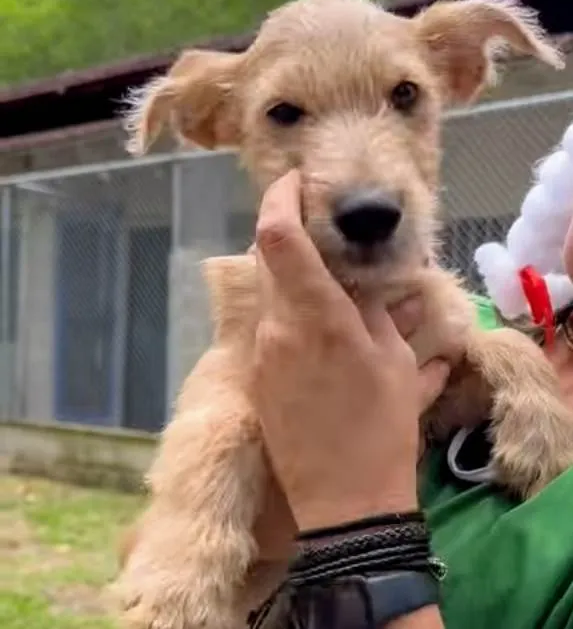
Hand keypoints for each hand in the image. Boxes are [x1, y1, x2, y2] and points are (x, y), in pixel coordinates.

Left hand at [253, 170, 449, 531]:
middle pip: (265, 256)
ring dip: (292, 276)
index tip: (296, 180)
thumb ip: (379, 312)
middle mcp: (276, 326)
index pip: (276, 235)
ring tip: (332, 287)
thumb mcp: (396, 365)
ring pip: (268, 291)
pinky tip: (322, 331)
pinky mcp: (256, 375)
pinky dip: (290, 311)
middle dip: (289, 233)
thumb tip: (369, 282)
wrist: (343, 503)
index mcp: (316, 316)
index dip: (280, 196)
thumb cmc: (381, 431)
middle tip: (324, 233)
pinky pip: (269, 324)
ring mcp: (261, 352)